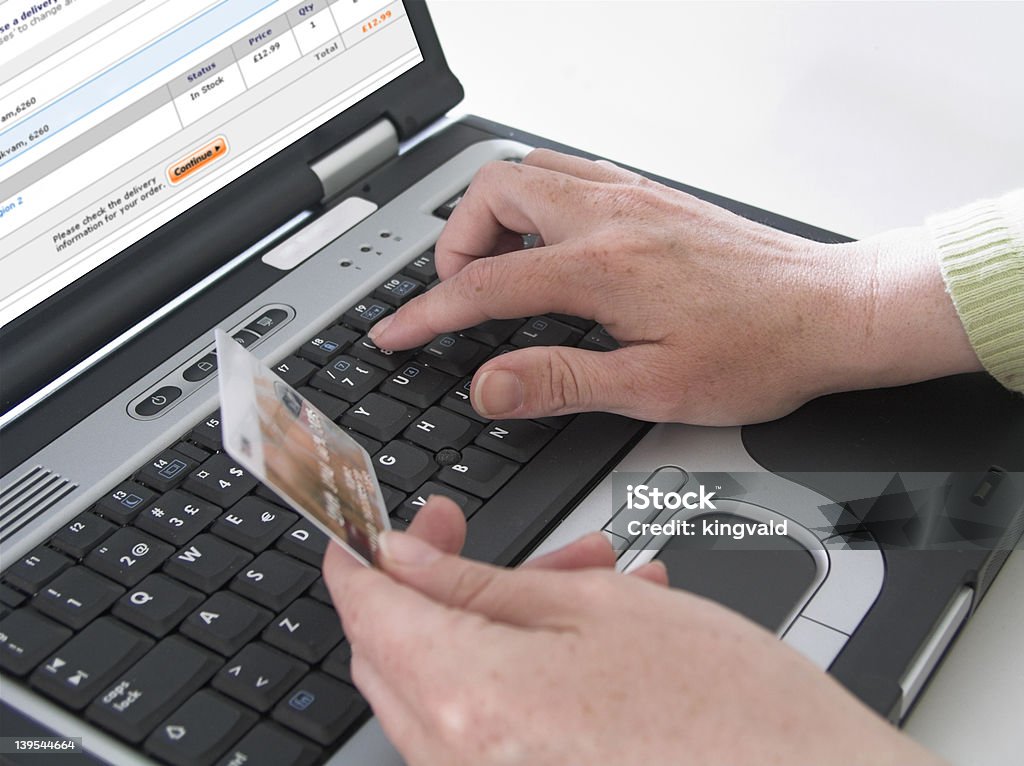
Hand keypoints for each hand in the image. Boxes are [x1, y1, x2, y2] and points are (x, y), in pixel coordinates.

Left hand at [324, 496, 943, 765]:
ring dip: (489, 621)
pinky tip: (586, 630)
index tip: (366, 526)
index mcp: (468, 700)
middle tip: (461, 535)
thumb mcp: (594, 608)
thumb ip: (478, 585)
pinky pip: (490, 725)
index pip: (366, 613)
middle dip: (424, 584)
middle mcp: (461, 763)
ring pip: (444, 686)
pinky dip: (517, 670)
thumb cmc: (730, 710)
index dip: (357, 557)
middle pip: (393, 655)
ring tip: (572, 572)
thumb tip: (401, 560)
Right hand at [369, 150, 979, 424]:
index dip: (426, 313)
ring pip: (529, 169)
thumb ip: (559, 382)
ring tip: (498, 267)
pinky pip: (571, 171)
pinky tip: (550, 241)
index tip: (395, 334)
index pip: (484, 285)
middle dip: (456, 242)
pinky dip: (537, 199)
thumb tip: (488, 385)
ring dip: (494, 213)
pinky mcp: (653, 195)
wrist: (831, 312)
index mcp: (602, 268)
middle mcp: (611, 216)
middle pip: (492, 192)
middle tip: (461, 294)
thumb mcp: (653, 388)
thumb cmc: (760, 352)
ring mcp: (633, 196)